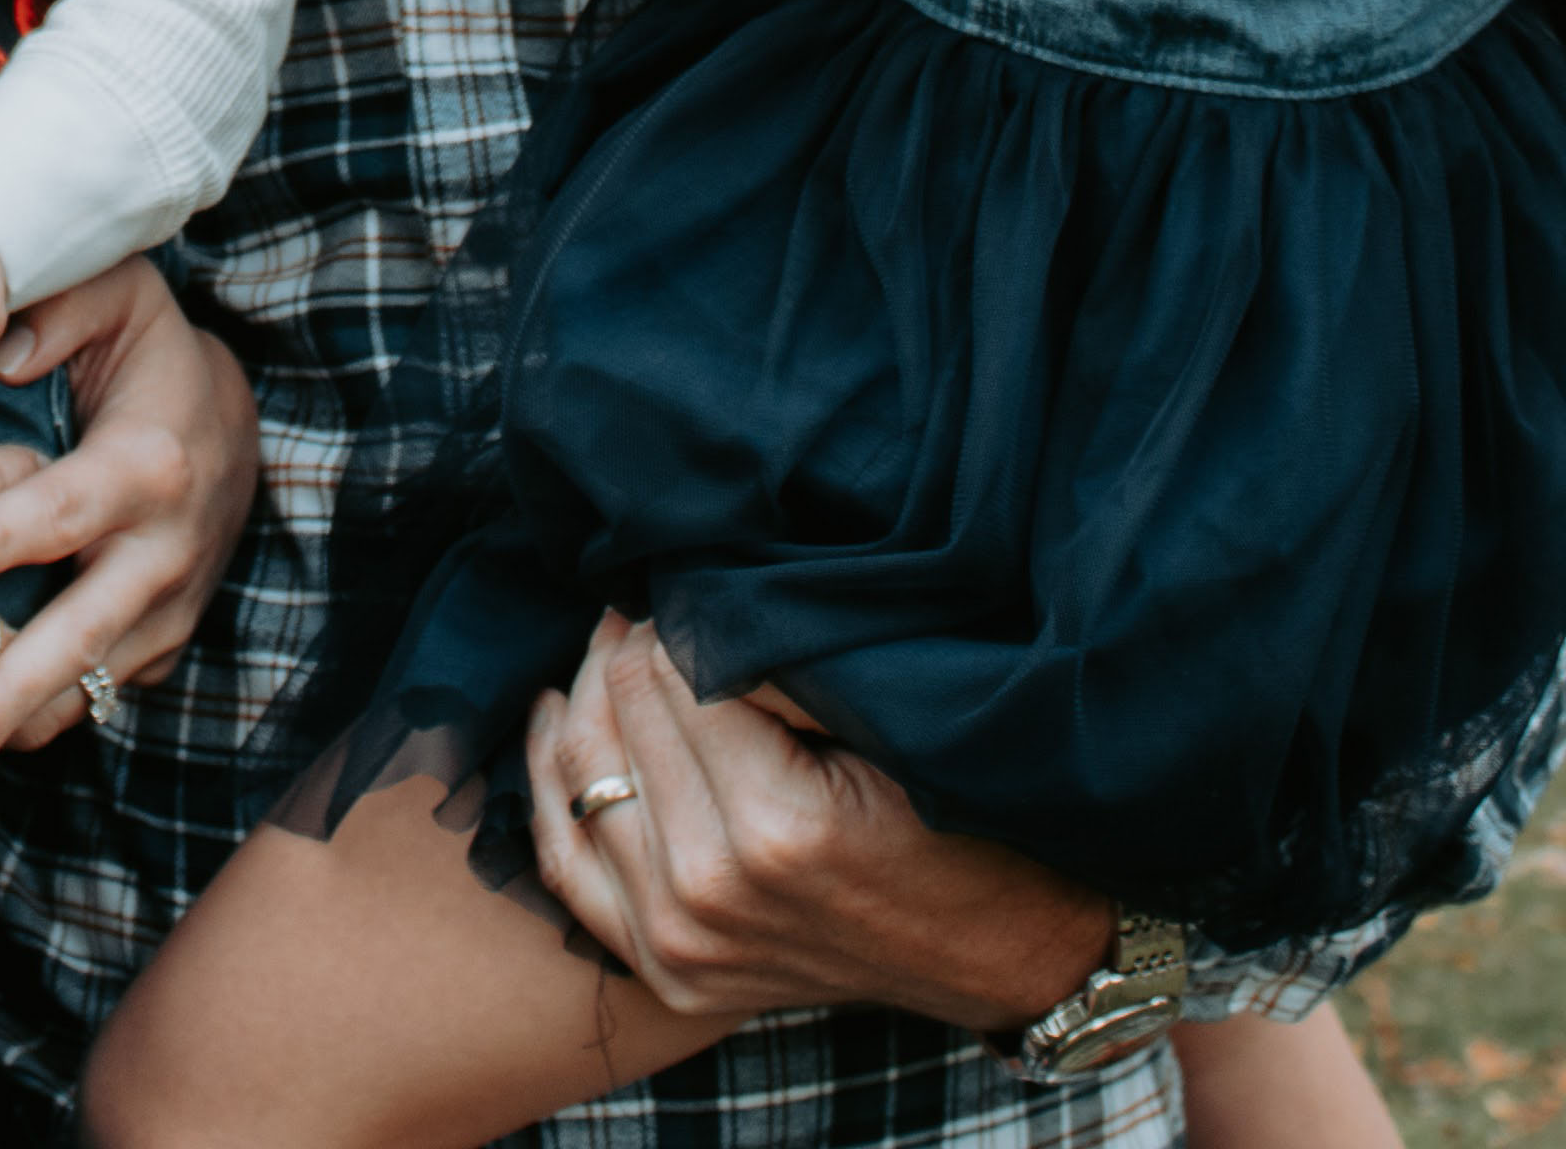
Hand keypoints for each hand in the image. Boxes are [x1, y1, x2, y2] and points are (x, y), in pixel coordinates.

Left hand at [0, 256, 256, 773]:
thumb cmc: (147, 352)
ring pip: (94, 680)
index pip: (66, 508)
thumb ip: (59, 311)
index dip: (3, 536)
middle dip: (17, 685)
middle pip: (85, 627)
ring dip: (27, 722)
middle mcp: (166, 546)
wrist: (232, 419)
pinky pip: (102, 691)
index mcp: (147, 464)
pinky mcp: (161, 641)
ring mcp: (169, 605)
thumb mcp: (119, 299)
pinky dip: (48, 718)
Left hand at [525, 619, 1114, 1031]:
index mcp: (775, 829)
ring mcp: (681, 946)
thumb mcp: (898, 723)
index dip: (683, 620)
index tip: (702, 592)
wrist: (1011, 954)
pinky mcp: (670, 974)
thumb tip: (692, 595)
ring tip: (618, 646)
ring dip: (592, 698)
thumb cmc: (973, 823)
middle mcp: (710, 894)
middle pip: (619, 719)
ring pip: (583, 777)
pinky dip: (554, 784)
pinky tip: (554, 718)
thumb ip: (789, 663)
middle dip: (633, 649)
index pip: (670, 674)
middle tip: (657, 605)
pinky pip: (569, 862)